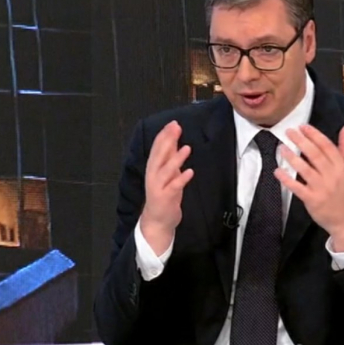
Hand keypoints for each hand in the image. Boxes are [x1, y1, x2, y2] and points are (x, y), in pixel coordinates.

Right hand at [140, 121, 193, 254]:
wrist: (158, 220)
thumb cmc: (164, 195)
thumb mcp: (168, 174)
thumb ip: (170, 158)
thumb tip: (175, 140)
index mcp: (153, 167)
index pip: (157, 148)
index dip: (164, 135)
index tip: (173, 124)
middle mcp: (153, 175)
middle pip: (159, 155)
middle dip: (168, 141)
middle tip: (176, 128)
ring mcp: (158, 187)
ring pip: (166, 170)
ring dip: (176, 159)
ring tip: (187, 148)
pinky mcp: (165, 198)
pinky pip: (174, 187)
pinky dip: (181, 179)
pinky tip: (190, 172)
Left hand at [275, 124, 343, 251]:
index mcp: (341, 166)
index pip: (327, 146)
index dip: (314, 135)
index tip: (303, 126)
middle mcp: (332, 175)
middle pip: (315, 155)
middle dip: (301, 141)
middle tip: (289, 131)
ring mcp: (322, 188)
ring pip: (305, 169)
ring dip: (292, 157)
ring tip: (282, 147)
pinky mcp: (313, 200)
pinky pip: (297, 187)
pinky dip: (287, 179)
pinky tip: (278, 171)